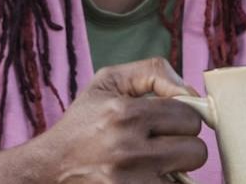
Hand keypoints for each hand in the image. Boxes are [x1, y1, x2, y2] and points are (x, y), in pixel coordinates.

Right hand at [28, 58, 207, 182]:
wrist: (48, 167)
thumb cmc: (83, 123)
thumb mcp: (108, 82)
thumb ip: (153, 72)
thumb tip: (191, 92)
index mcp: (125, 113)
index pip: (190, 117)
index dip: (184, 119)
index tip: (170, 124)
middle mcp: (128, 148)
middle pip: (196, 151)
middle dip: (184, 147)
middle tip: (164, 146)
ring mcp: (129, 180)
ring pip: (188, 178)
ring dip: (176, 171)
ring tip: (155, 164)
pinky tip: (147, 177)